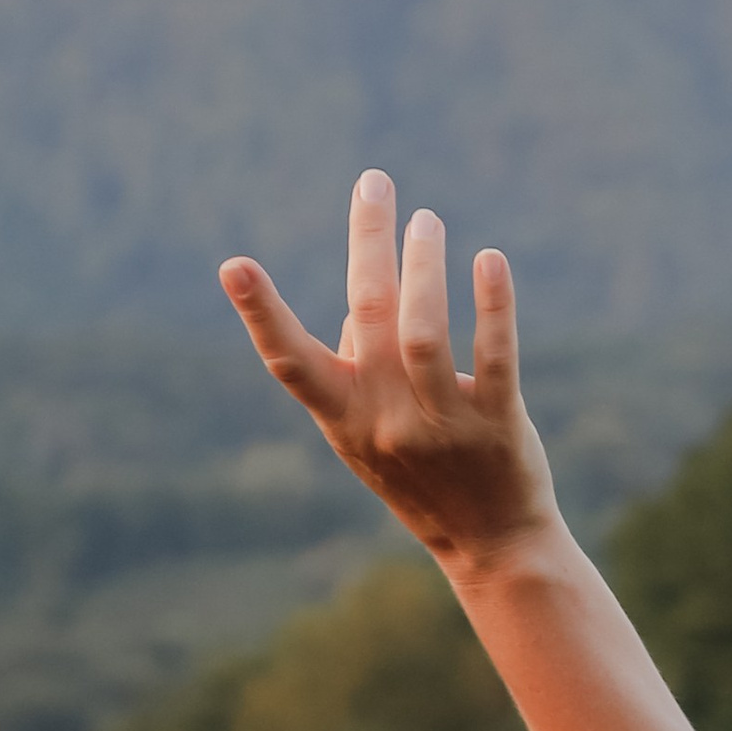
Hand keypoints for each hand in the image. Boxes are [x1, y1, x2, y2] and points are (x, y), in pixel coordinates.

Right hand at [221, 171, 559, 574]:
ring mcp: (441, 426)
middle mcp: (385, 423)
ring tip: (426, 220)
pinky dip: (490, 305)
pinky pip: (493, 357)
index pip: (290, 363)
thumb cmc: (421, 480)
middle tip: (373, 183)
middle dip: (367, 242)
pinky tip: (489, 262)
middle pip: (369, 317)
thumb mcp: (368, 437)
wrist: (490, 547)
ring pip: (424, 335)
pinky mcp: (498, 425)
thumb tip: (361, 302)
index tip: (233, 264)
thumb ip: (354, 371)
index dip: (260, 314)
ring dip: (424, 266)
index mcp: (343, 421)